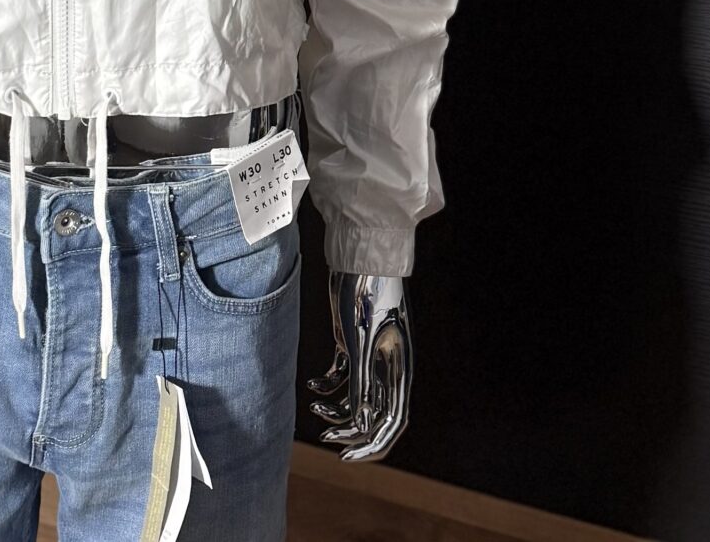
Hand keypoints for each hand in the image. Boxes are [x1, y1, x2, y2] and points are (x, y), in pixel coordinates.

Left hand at [307, 271, 410, 460]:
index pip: (393, 421)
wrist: (358, 254)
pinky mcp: (353, 343)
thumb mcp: (360, 340)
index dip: (373, 444)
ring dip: (336, 410)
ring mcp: (370, 355)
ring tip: (313, 408)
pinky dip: (327, 385)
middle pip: (374, 414)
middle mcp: (387, 366)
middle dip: (351, 432)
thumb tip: (363, 424)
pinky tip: (311, 385)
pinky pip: (343, 376)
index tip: (346, 456)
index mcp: (399, 369)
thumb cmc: (365, 293)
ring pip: (357, 398)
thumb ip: (362, 382)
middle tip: (325, 440)